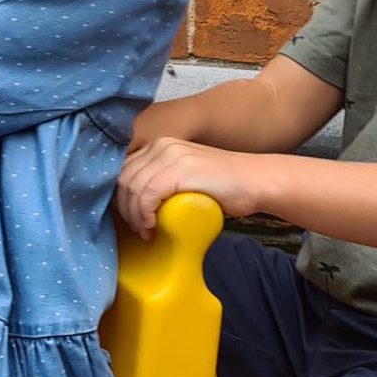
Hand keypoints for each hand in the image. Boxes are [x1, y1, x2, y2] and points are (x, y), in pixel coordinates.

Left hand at [117, 137, 265, 237]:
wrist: (257, 181)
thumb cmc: (223, 187)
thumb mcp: (184, 179)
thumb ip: (160, 182)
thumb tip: (131, 204)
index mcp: (159, 146)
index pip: (122, 170)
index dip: (119, 198)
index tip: (129, 219)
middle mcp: (162, 145)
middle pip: (122, 179)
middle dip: (123, 208)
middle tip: (138, 229)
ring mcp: (171, 155)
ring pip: (131, 188)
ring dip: (133, 215)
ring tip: (146, 232)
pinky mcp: (180, 169)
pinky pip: (147, 194)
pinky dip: (144, 214)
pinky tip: (152, 227)